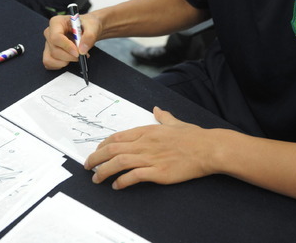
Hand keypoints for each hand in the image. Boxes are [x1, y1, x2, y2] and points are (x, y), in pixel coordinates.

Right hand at [43, 12, 99, 69]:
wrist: (89, 29)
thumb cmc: (88, 25)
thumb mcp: (93, 27)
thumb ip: (89, 36)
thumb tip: (82, 50)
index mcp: (57, 22)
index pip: (56, 37)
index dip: (67, 47)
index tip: (78, 52)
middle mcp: (49, 32)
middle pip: (54, 50)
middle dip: (70, 56)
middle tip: (83, 55)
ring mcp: (48, 43)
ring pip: (50, 58)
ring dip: (65, 61)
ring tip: (77, 56)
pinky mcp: (49, 52)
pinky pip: (49, 63)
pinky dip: (60, 65)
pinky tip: (70, 59)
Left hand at [84, 107, 215, 188]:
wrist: (207, 148)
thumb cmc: (193, 136)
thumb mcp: (176, 123)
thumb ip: (163, 116)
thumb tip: (156, 109)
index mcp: (148, 130)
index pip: (118, 136)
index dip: (103, 145)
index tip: (96, 151)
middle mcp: (146, 143)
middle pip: (113, 149)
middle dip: (96, 158)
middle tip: (88, 166)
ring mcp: (151, 157)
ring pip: (119, 162)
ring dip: (103, 171)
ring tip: (96, 179)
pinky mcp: (158, 172)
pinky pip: (134, 176)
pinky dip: (122, 181)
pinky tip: (117, 186)